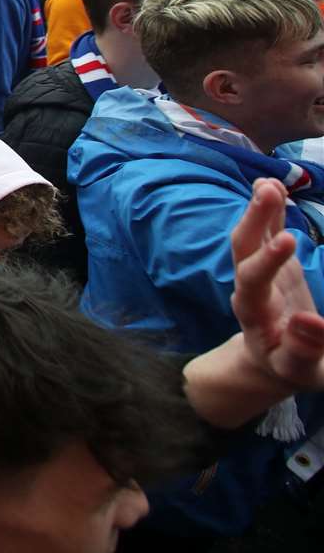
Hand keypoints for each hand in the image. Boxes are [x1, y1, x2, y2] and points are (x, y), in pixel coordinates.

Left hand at [230, 178, 323, 389]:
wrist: (275, 362)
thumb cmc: (292, 369)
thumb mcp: (302, 370)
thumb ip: (304, 350)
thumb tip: (309, 323)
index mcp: (256, 317)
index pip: (254, 285)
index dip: (268, 261)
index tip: (290, 239)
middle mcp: (251, 290)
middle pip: (244, 252)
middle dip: (254, 221)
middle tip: (269, 191)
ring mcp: (260, 274)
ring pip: (251, 239)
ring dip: (258, 210)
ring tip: (268, 182)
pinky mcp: (271, 266)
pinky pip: (265, 234)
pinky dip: (268, 212)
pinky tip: (270, 185)